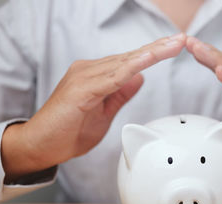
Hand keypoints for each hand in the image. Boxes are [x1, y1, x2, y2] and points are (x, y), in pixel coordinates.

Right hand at [1, 33, 186, 180]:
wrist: (40, 146)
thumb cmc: (68, 131)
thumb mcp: (105, 113)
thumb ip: (120, 94)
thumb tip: (140, 79)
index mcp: (96, 76)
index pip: (131, 62)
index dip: (153, 54)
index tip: (174, 47)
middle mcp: (90, 71)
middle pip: (131, 57)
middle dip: (159, 48)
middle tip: (182, 39)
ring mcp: (84, 77)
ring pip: (125, 62)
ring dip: (151, 53)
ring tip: (174, 44)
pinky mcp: (81, 89)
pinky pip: (112, 77)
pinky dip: (132, 67)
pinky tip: (148, 59)